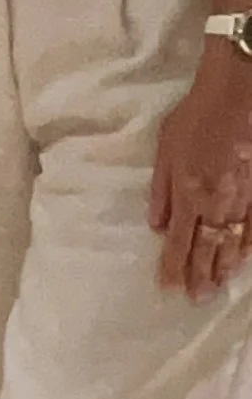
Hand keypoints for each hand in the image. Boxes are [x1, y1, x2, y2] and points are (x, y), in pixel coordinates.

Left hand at [151, 53, 251, 299]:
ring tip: (217, 287)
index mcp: (188, 196)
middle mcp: (216, 206)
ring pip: (234, 244)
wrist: (239, 99)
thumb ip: (161, 191)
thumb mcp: (166, 150)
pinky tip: (244, 260)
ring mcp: (243, 202)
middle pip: (207, 250)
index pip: (178, 242)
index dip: (174, 267)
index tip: (169, 288)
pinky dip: (248, 248)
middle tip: (197, 299)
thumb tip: (156, 225)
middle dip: (200, 276)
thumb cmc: (197, 119)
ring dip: (224, 267)